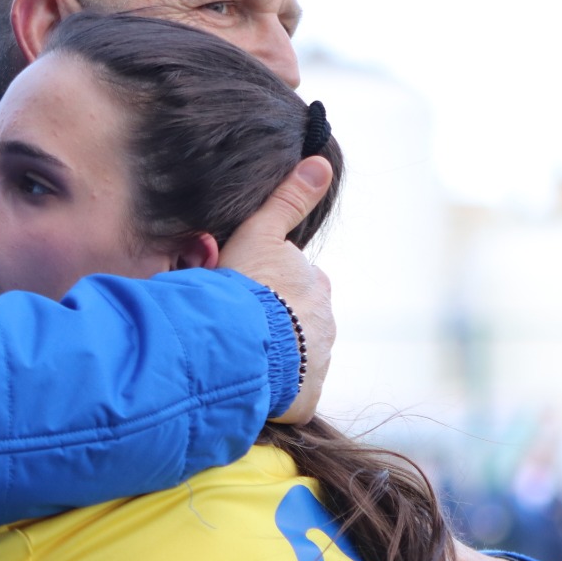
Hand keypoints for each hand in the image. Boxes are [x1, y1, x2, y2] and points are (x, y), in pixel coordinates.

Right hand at [220, 156, 335, 424]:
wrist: (243, 344)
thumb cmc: (246, 287)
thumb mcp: (260, 233)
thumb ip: (288, 200)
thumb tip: (321, 162)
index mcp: (316, 287)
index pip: (296, 285)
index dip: (267, 289)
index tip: (242, 295)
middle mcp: (325, 325)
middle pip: (297, 323)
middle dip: (273, 325)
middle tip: (236, 327)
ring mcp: (317, 364)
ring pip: (293, 360)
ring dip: (271, 359)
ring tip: (237, 358)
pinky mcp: (305, 399)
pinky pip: (289, 396)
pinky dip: (271, 393)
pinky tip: (246, 386)